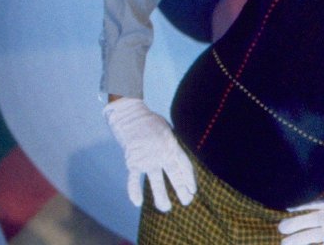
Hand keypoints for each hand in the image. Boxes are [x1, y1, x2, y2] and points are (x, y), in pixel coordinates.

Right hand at [103, 97, 195, 211]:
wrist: (130, 115)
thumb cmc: (151, 123)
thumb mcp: (168, 131)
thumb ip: (173, 146)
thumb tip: (179, 161)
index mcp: (172, 145)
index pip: (185, 165)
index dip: (190, 179)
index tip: (193, 190)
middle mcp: (162, 154)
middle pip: (174, 175)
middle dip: (181, 190)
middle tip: (187, 202)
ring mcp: (147, 159)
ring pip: (156, 182)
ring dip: (161, 196)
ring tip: (166, 208)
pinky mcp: (133, 162)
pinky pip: (134, 179)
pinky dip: (134, 191)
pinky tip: (138, 202)